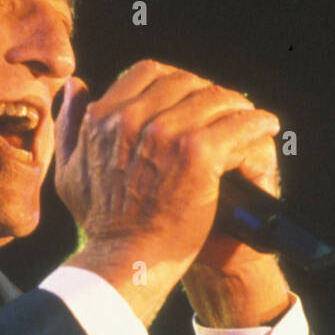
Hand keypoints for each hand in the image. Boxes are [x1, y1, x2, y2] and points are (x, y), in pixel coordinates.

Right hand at [54, 60, 281, 322]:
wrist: (126, 260)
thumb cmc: (101, 225)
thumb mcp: (69, 172)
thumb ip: (70, 125)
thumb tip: (76, 86)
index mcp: (105, 118)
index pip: (148, 73)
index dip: (176, 81)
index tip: (190, 97)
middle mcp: (134, 119)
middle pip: (186, 83)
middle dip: (208, 93)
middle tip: (224, 109)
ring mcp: (168, 134)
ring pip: (216, 100)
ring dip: (236, 107)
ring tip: (247, 117)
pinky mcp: (198, 154)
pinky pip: (238, 124)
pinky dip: (257, 122)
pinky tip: (265, 126)